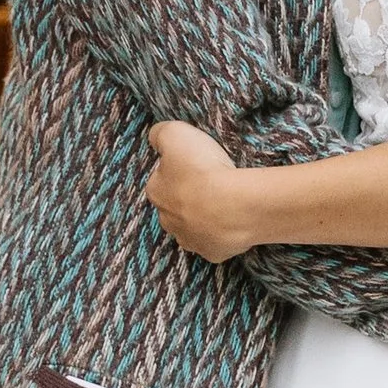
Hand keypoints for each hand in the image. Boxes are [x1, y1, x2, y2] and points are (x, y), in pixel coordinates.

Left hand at [145, 120, 252, 261]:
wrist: (233, 206)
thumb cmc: (202, 169)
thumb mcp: (175, 134)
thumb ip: (160, 134)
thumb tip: (154, 137)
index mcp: (156, 192)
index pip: (160, 180)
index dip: (177, 171)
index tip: (194, 165)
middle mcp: (168, 221)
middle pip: (175, 207)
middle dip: (188, 198)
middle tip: (211, 183)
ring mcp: (190, 240)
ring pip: (193, 228)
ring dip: (203, 218)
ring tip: (225, 203)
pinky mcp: (213, 253)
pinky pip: (215, 243)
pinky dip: (222, 234)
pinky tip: (233, 222)